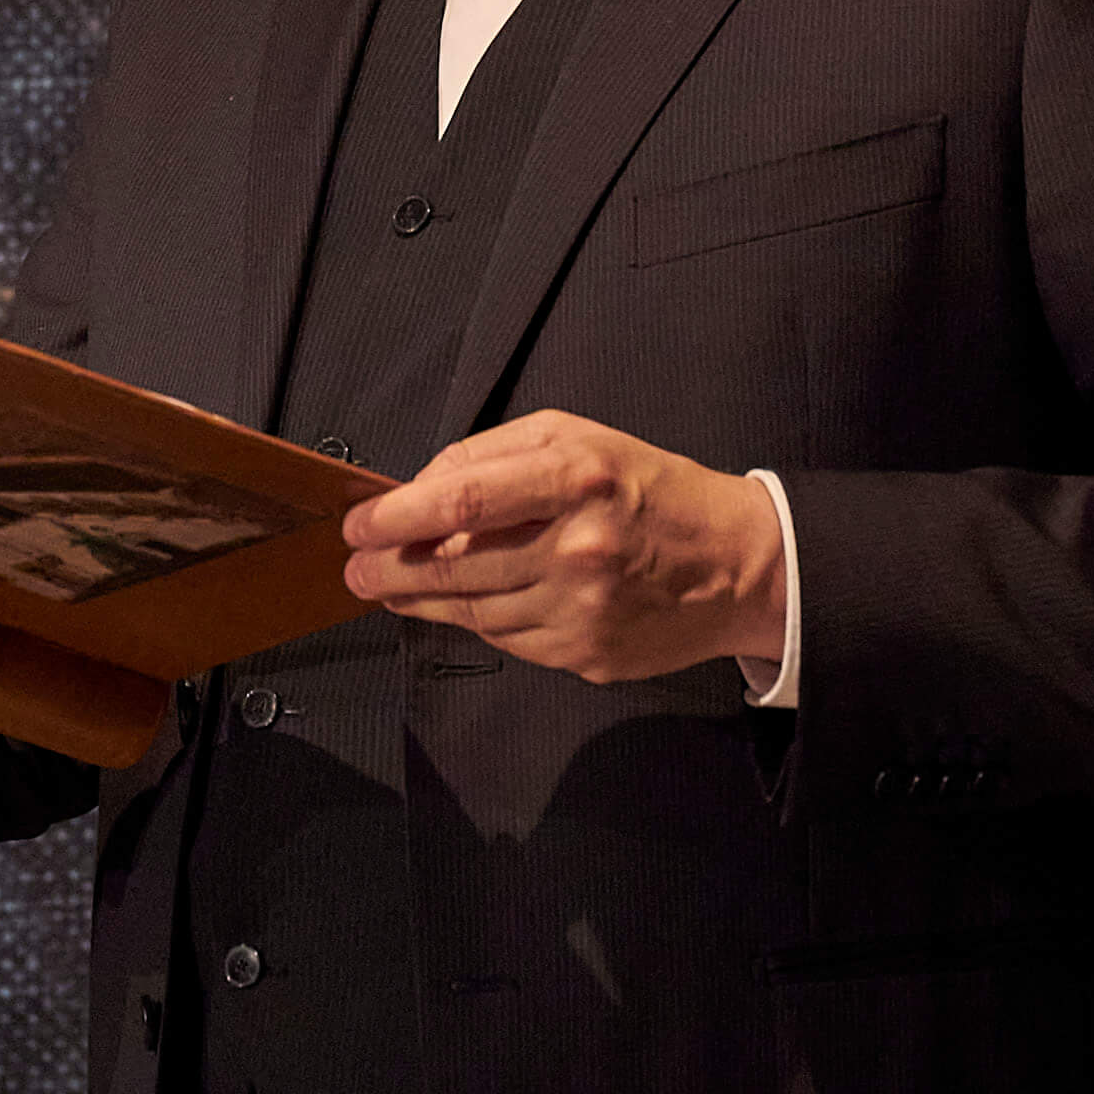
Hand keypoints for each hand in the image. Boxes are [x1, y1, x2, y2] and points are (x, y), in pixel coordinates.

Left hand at [341, 414, 783, 685]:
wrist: (738, 565)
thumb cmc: (651, 490)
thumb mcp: (580, 437)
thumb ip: (495, 454)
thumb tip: (422, 487)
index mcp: (578, 479)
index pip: (464, 498)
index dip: (398, 516)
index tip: (359, 524)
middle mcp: (579, 549)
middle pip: (457, 564)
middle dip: (390, 568)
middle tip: (355, 567)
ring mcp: (583, 611)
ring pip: (475, 610)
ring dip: (423, 599)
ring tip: (389, 587)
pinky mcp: (587, 656)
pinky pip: (509, 640)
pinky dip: (478, 620)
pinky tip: (461, 603)